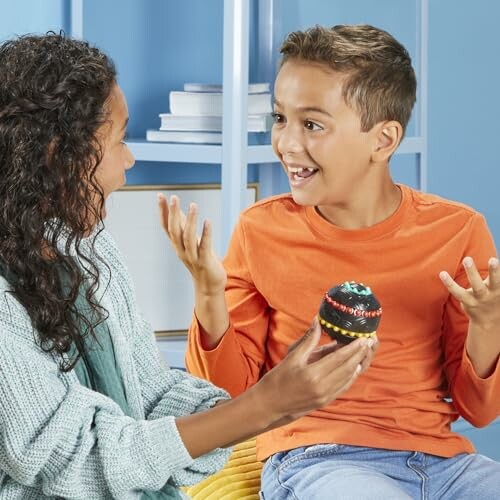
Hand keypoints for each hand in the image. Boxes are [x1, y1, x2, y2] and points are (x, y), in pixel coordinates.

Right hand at [157, 193, 226, 294]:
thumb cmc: (200, 261)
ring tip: (193, 205)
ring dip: (190, 221)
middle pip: (174, 230)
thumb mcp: (190, 242)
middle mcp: (181, 250)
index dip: (162, 211)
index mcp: (177, 245)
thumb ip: (183, 227)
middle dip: (172, 214)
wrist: (209, 286)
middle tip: (173, 197)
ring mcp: (192, 257)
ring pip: (187, 237)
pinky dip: (206, 233)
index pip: (166, 226)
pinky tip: (207, 221)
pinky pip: (204, 246)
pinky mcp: (205, 261)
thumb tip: (177, 210)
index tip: (160, 195)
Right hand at [256, 318, 374, 426]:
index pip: (339, 358)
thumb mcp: (292, 357)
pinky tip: (355, 368)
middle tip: (371, 342)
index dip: (353, 348)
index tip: (364, 338)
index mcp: (312, 374)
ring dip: (358, 364)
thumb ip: (309, 340)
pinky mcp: (324, 402)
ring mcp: (325, 396)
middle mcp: (322, 387)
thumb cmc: (277, 379)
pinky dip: (351, 377)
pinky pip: (343, 388)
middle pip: (347, 368)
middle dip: (360, 354)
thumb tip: (318, 322)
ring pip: (348, 379)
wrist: (269, 404)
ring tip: (366, 352)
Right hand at [440, 256, 499, 334]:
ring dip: (494, 271)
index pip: (457, 292)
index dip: (449, 283)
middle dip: (471, 272)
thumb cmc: (474, 305)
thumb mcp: (465, 301)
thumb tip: (442, 273)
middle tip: (467, 259)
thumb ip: (460, 291)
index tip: (441, 273)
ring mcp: (495, 294)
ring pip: (495, 283)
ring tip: (493, 259)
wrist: (490, 321)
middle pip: (477, 286)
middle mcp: (482, 297)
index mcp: (470, 301)